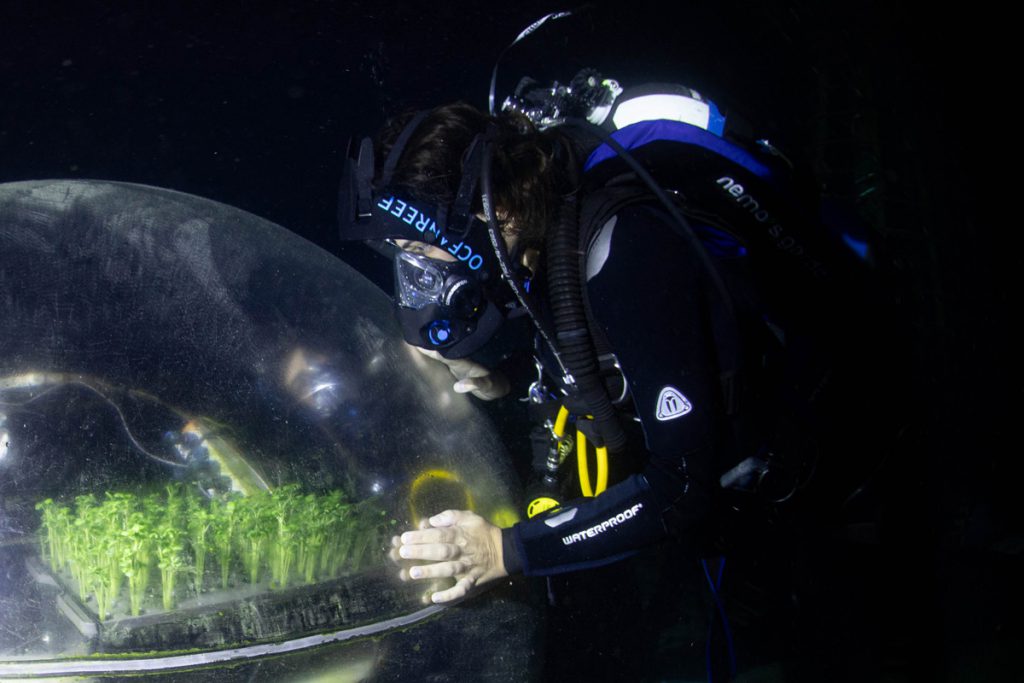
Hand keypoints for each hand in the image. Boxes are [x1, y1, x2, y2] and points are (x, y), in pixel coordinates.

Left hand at [390, 510, 506, 603]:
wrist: (506, 551)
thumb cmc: (484, 532)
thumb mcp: (470, 517)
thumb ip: (450, 516)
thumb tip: (431, 520)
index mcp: (461, 534)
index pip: (439, 534)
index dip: (422, 536)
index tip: (404, 538)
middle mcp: (462, 551)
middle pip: (441, 551)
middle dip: (421, 552)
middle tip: (402, 553)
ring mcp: (467, 568)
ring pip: (448, 570)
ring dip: (431, 572)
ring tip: (413, 573)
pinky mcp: (472, 581)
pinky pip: (461, 590)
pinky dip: (449, 595)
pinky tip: (434, 599)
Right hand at [413, 347, 509, 399]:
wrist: (499, 386)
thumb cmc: (494, 385)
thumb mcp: (488, 386)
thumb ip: (476, 384)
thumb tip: (458, 386)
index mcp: (464, 363)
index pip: (445, 355)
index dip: (433, 350)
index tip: (418, 344)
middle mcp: (458, 361)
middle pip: (439, 352)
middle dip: (425, 345)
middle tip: (408, 338)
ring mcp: (455, 364)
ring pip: (439, 355)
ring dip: (426, 350)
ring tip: (409, 343)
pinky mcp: (454, 369)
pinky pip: (441, 361)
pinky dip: (430, 358)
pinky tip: (418, 355)